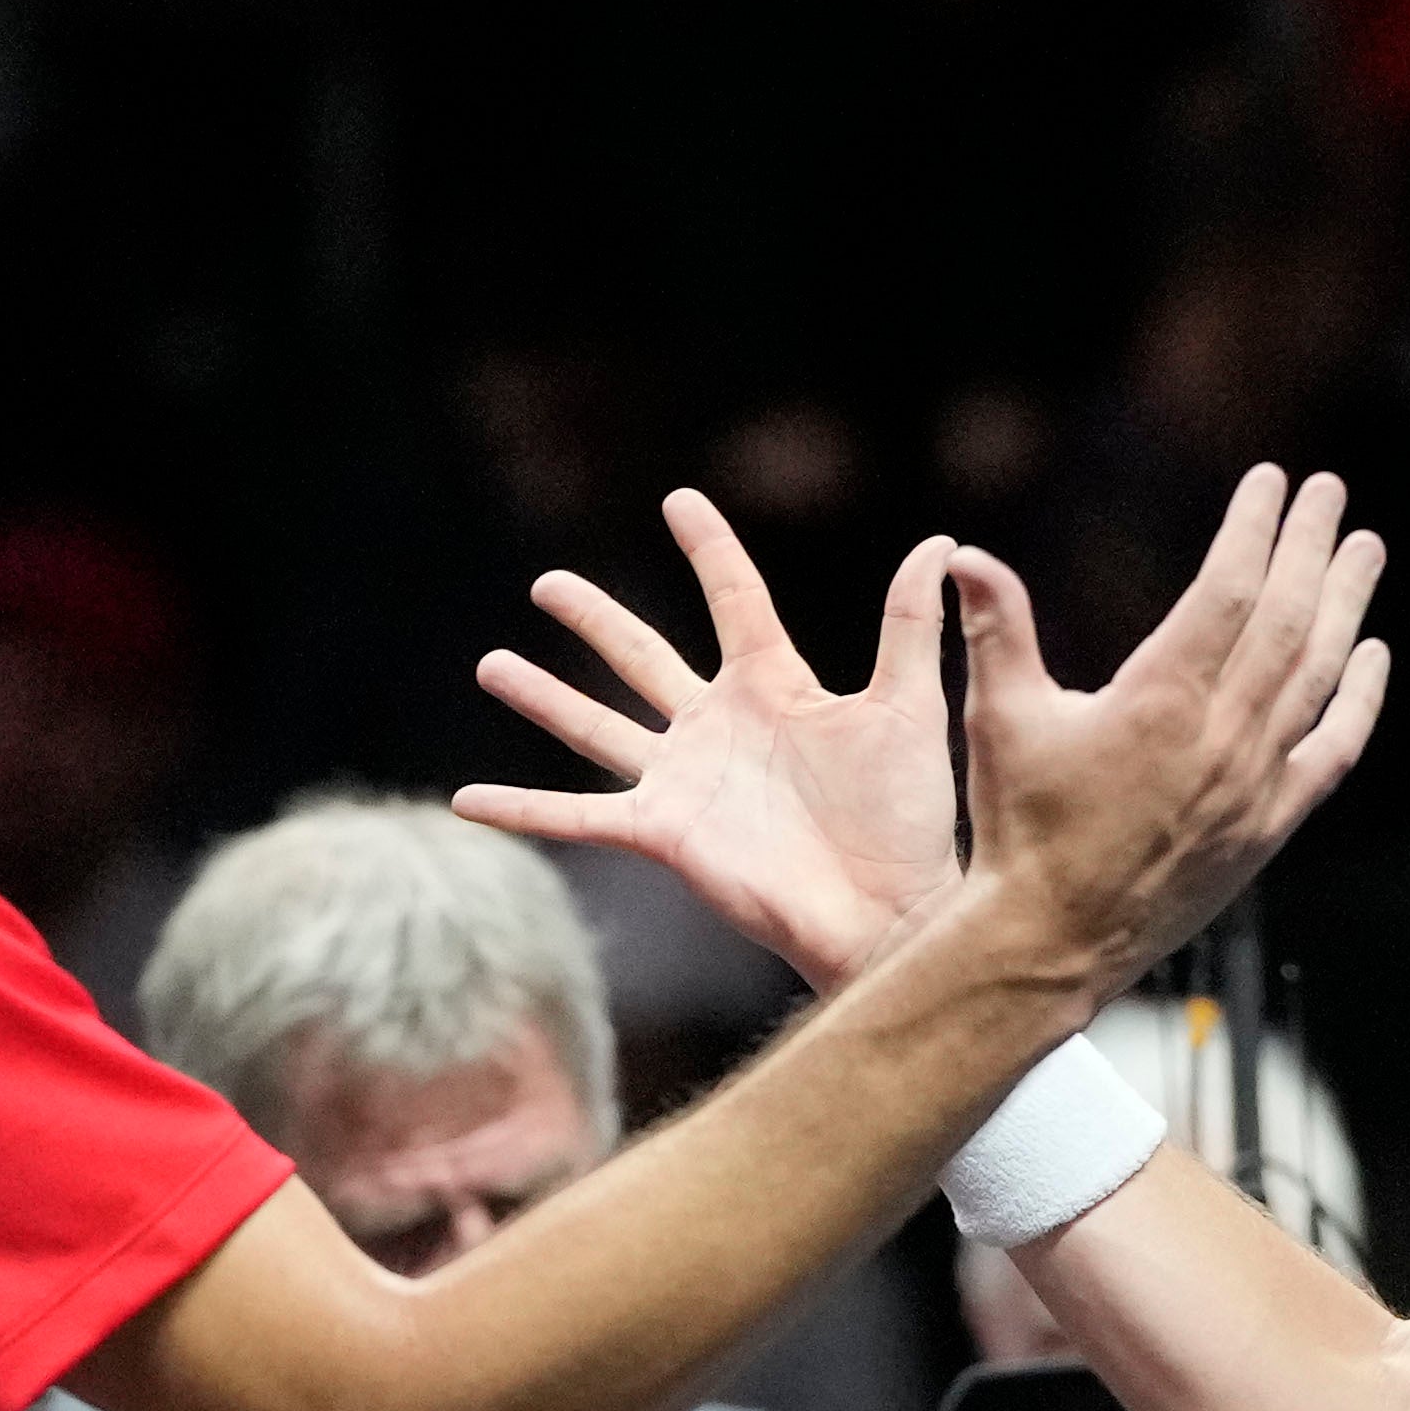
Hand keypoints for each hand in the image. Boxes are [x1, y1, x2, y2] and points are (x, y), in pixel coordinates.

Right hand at [454, 498, 963, 989]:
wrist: (887, 909)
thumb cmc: (906, 818)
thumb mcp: (907, 707)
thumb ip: (911, 626)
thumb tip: (943, 545)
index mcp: (775, 686)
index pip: (735, 598)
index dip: (708, 548)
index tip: (678, 500)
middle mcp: (718, 726)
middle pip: (642, 656)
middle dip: (594, 620)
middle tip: (548, 583)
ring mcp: (684, 780)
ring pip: (596, 726)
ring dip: (543, 697)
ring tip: (489, 663)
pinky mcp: (662, 832)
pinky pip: (577, 816)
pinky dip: (521, 808)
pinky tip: (466, 799)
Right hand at [946, 463, 1389, 1000]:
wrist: (1050, 943)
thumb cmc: (1018, 832)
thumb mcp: (998, 721)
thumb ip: (995, 631)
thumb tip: (964, 555)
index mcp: (1159, 702)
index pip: (1230, 590)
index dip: (1255, 529)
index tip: (1272, 483)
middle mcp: (1221, 739)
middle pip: (1288, 620)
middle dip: (1311, 548)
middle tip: (1329, 493)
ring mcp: (1254, 785)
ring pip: (1319, 676)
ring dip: (1346, 605)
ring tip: (1364, 549)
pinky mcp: (1268, 827)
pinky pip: (1332, 751)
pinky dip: (1359, 700)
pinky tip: (1372, 656)